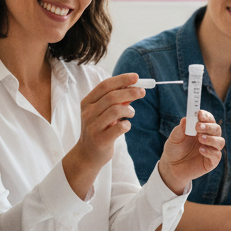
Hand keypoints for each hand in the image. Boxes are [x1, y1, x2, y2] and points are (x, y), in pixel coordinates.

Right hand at [63, 73, 146, 197]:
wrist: (87, 154)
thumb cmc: (98, 129)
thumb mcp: (102, 112)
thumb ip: (115, 100)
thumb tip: (134, 87)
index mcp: (87, 102)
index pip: (105, 85)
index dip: (121, 79)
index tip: (136, 77)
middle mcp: (88, 113)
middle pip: (112, 97)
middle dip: (130, 92)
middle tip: (142, 92)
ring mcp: (93, 127)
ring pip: (116, 110)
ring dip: (129, 110)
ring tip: (131, 113)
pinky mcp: (101, 139)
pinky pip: (119, 127)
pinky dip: (127, 124)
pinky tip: (126, 126)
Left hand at [157, 110, 224, 194]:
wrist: (171, 167)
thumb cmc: (174, 150)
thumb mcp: (174, 138)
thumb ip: (180, 129)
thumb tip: (185, 119)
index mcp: (201, 129)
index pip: (208, 119)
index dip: (206, 116)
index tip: (199, 113)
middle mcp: (208, 137)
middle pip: (216, 129)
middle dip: (208, 126)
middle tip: (198, 127)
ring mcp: (211, 149)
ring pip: (220, 141)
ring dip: (211, 139)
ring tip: (200, 139)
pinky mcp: (211, 162)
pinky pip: (216, 155)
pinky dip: (210, 151)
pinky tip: (201, 150)